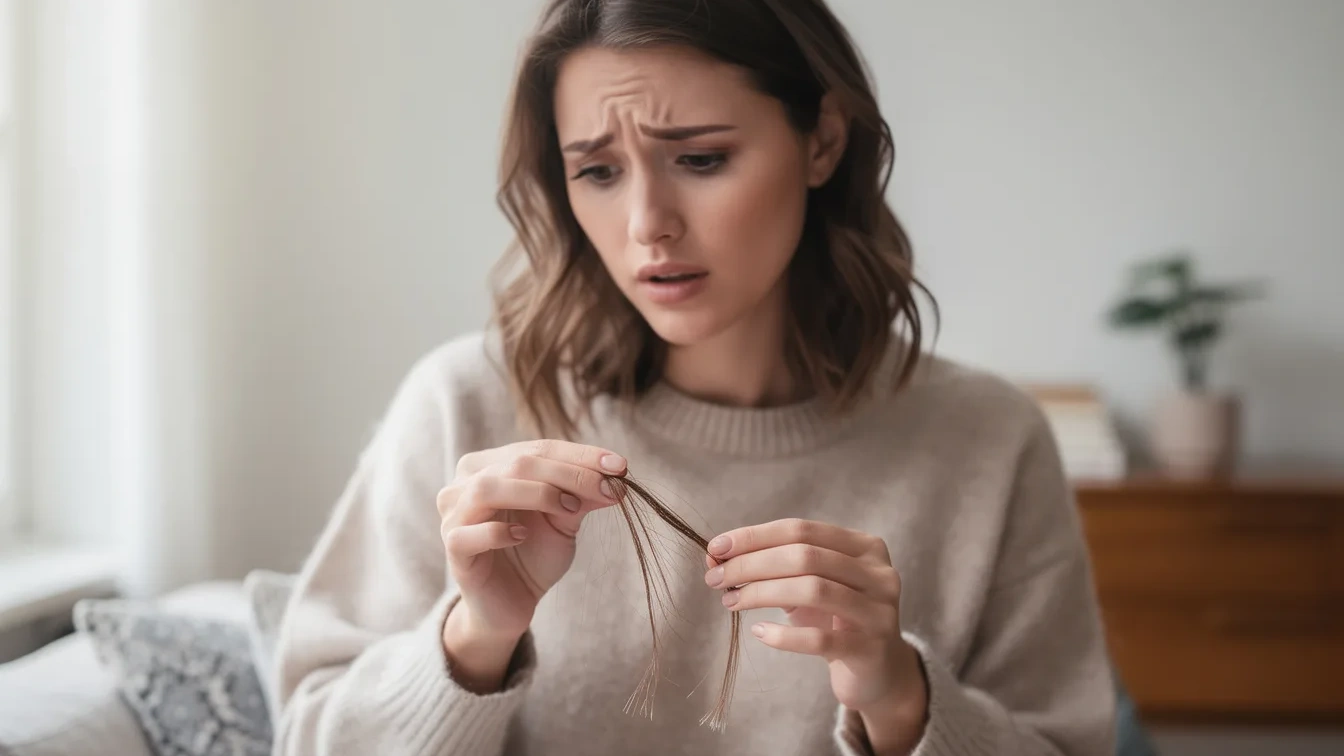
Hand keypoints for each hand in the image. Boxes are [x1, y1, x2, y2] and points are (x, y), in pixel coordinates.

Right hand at [439, 440, 625, 642]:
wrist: (512, 602)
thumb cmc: (535, 552)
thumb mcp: (565, 517)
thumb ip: (582, 495)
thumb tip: (615, 476)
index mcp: (491, 464)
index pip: (539, 448)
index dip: (581, 455)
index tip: (621, 466)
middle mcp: (465, 482)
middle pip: (518, 463)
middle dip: (569, 474)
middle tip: (608, 488)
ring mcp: (454, 514)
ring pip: (488, 488)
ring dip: (536, 494)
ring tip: (569, 508)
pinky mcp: (453, 548)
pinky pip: (469, 533)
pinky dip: (498, 532)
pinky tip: (522, 536)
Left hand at [704, 518, 927, 749]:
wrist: (876, 672)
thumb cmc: (834, 619)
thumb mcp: (805, 586)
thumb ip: (768, 566)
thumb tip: (715, 555)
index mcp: (864, 546)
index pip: (800, 530)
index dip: (755, 536)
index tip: (716, 547)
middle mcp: (879, 574)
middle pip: (805, 556)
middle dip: (752, 564)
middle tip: (715, 578)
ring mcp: (879, 611)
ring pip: (813, 590)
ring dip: (761, 593)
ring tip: (730, 601)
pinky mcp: (872, 649)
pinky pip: (820, 639)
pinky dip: (783, 634)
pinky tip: (759, 632)